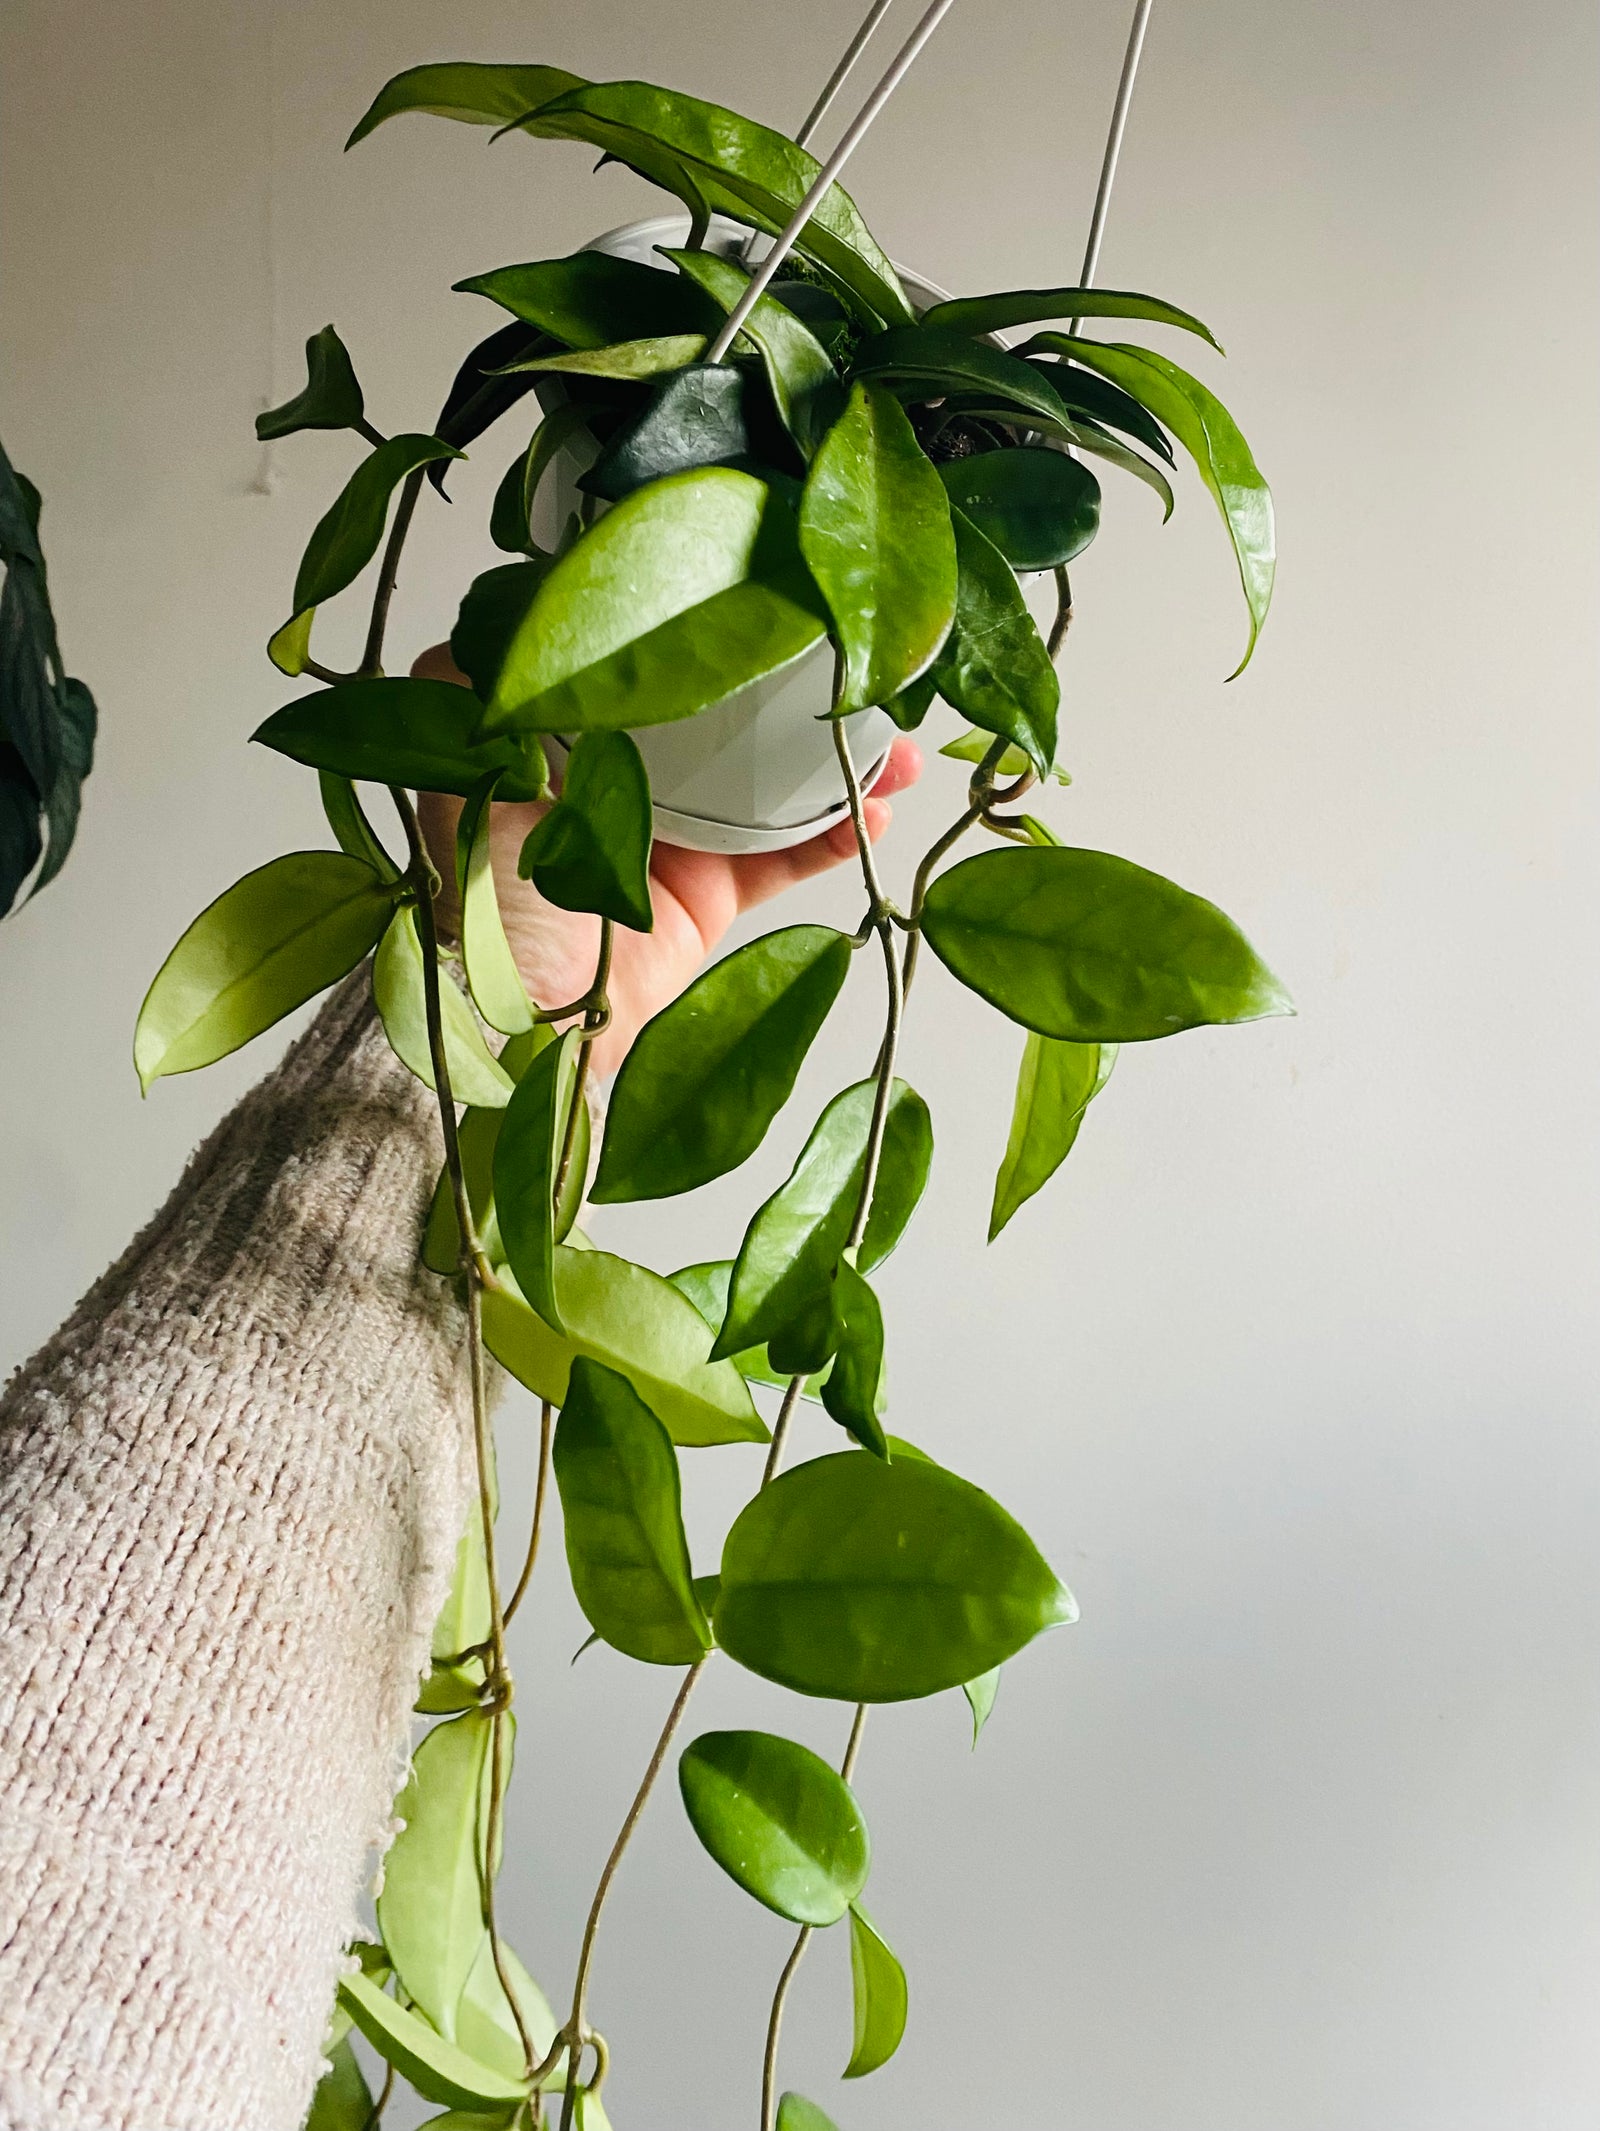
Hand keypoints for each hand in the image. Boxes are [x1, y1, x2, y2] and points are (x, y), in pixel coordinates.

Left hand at [411, 645, 921, 1073]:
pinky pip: (786, 859)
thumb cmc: (490, 895)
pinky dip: (836, 834)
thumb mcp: (464, 775)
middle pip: (721, 727)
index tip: (748, 601)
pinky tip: (881, 807)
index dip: (690, 642)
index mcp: (569, 752)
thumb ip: (461, 699)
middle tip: (843, 662)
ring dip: (835, 762)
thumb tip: (481, 626)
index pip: (638, 680)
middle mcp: (626, 790)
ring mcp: (676, 843)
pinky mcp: (713, 899)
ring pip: (770, 786)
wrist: (534, 1010)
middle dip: (787, 693)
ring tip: (896, 740)